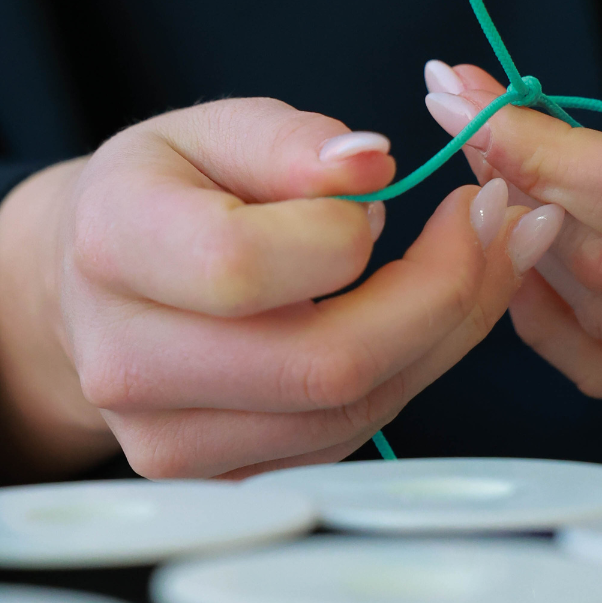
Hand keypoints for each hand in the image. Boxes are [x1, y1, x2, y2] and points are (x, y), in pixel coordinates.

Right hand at [0, 98, 560, 483]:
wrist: (103, 278)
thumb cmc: (167, 189)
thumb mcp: (215, 129)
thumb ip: (289, 142)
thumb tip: (372, 167)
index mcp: (114, 246)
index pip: (243, 266)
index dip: (343, 231)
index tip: (399, 184)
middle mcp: (127, 361)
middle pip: (322, 363)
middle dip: (442, 293)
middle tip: (498, 222)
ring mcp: (169, 439)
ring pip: (352, 409)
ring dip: (445, 332)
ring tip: (485, 256)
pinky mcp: (221, 474)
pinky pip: (348, 435)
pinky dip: (412, 370)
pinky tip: (438, 310)